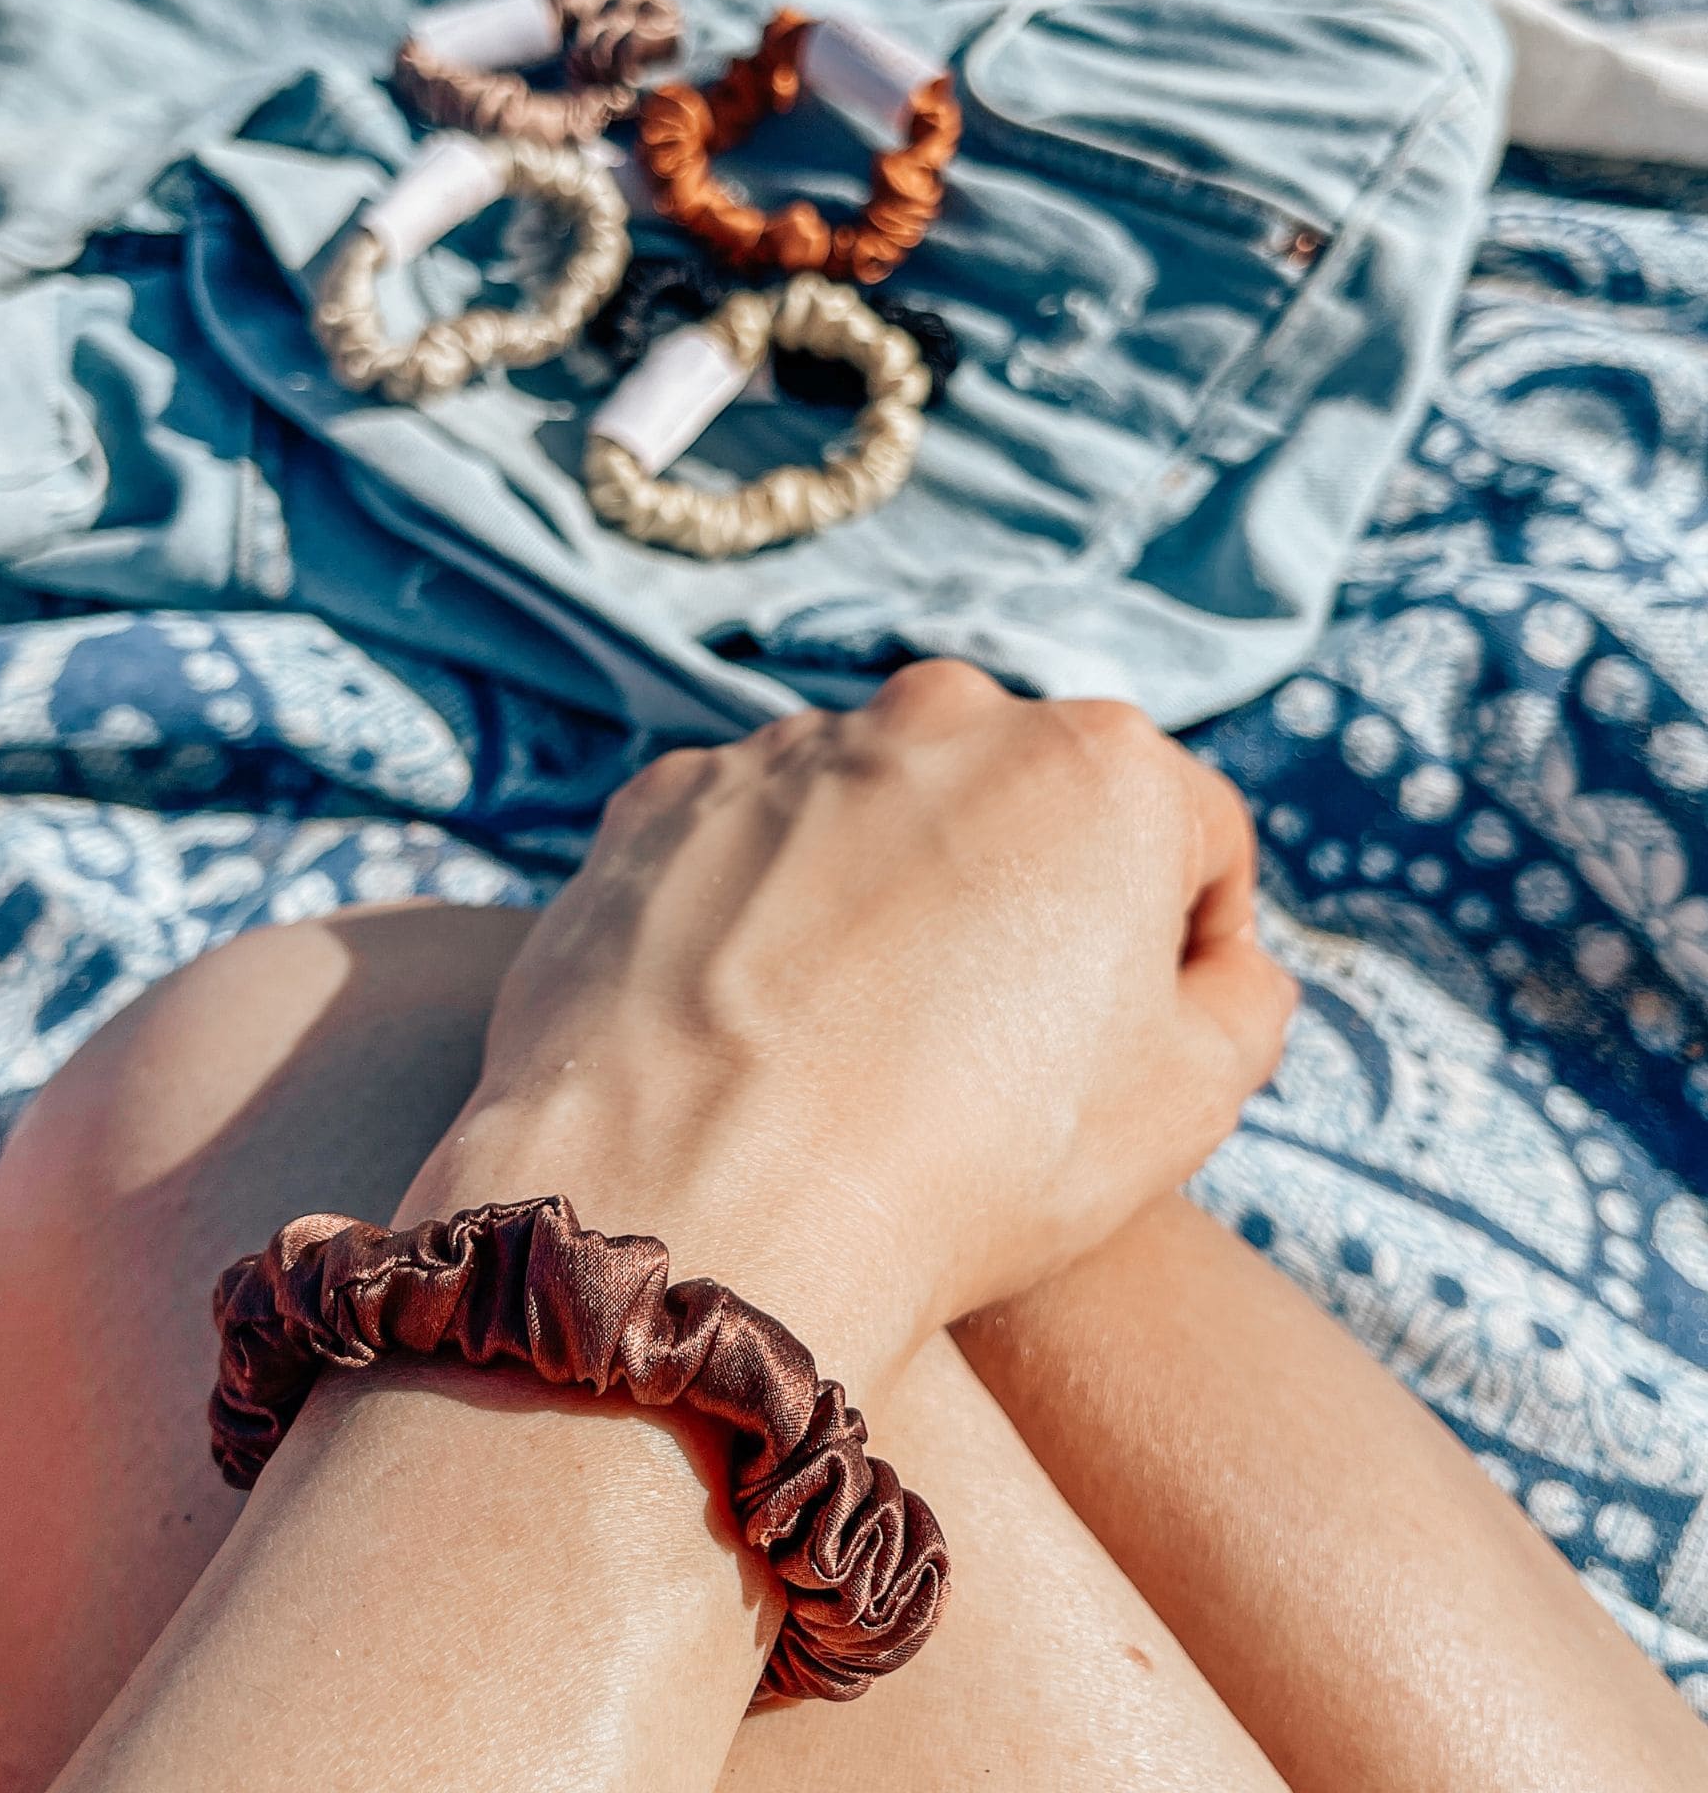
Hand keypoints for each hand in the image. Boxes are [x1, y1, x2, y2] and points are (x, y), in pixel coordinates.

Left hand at [400, 664, 1295, 1389]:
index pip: (1187, 833)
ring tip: (861, 1042)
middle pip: (1028, 802)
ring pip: (882, 813)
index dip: (1187, 940)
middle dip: (1032, 896)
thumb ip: (1241, 998)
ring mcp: (791, 746)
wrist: (705, 1197)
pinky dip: (765, 906)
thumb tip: (1215, 959)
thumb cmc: (973, 1158)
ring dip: (892, 892)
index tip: (1143, 1032)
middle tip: (998, 1040)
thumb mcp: (1188, 1099)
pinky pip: (752, 842)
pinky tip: (759, 1018)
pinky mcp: (670, 797)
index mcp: (1099, 761)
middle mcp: (944, 714)